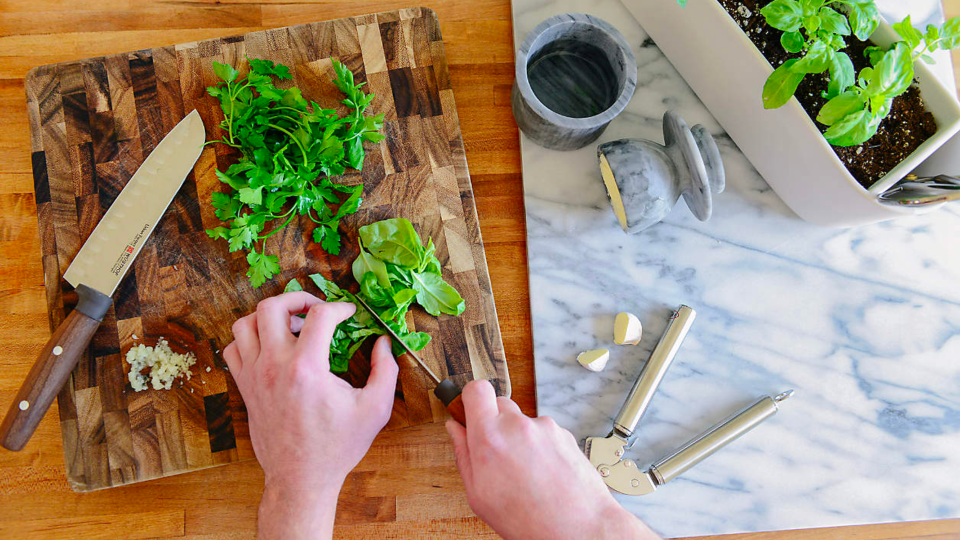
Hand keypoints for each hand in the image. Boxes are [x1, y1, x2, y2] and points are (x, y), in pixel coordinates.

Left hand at [223, 292, 398, 539]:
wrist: (300, 479)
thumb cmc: (337, 446)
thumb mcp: (375, 409)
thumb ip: (385, 370)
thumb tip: (384, 343)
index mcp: (307, 368)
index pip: (319, 315)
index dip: (340, 308)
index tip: (350, 315)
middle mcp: (274, 366)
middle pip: (272, 307)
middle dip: (298, 298)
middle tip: (316, 309)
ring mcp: (254, 376)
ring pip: (245, 323)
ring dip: (269, 315)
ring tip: (291, 324)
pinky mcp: (245, 387)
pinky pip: (233, 348)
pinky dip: (248, 338)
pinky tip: (271, 346)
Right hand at [446, 380, 659, 539]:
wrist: (578, 528)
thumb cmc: (529, 520)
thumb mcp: (479, 496)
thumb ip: (464, 455)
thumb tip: (455, 429)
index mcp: (490, 439)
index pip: (476, 390)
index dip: (471, 398)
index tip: (470, 411)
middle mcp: (518, 426)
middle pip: (499, 404)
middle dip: (495, 423)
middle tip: (498, 452)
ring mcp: (544, 428)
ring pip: (523, 421)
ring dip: (520, 438)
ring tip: (526, 473)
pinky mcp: (564, 433)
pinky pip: (544, 432)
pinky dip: (541, 447)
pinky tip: (543, 473)